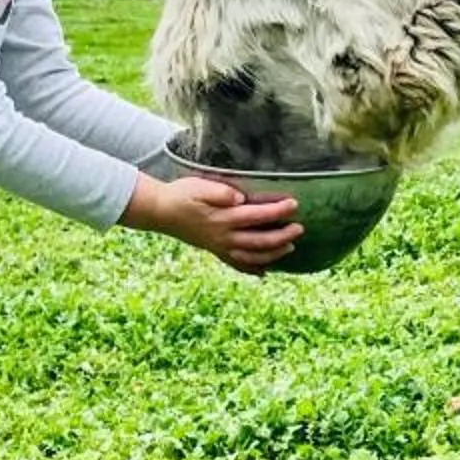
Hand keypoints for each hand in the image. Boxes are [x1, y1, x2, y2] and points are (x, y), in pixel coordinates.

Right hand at [128, 173, 301, 271]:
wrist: (160, 211)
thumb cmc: (182, 194)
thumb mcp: (199, 186)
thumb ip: (219, 192)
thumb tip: (238, 198)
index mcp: (224, 218)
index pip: (257, 215)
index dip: (277, 211)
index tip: (294, 204)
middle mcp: (224, 236)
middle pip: (259, 241)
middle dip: (282, 236)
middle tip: (299, 229)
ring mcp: (220, 246)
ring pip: (251, 256)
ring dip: (272, 254)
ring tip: (289, 248)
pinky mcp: (214, 250)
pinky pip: (236, 264)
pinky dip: (251, 269)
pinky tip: (263, 273)